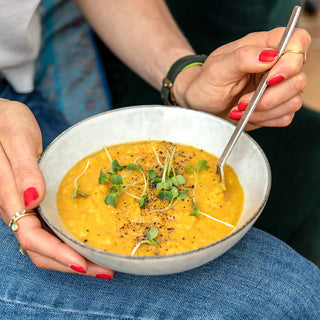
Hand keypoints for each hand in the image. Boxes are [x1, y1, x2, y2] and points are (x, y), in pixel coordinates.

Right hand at [0, 99, 113, 277]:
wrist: (1, 119)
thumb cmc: (6, 124)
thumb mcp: (15, 141)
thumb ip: (23, 171)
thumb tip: (32, 201)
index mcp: (8, 197)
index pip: (32, 237)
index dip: (57, 253)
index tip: (83, 264)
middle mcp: (15, 209)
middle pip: (40, 249)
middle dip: (71, 264)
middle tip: (104, 270)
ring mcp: (24, 207)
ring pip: (45, 243)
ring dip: (71, 256)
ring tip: (100, 263)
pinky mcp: (33, 202)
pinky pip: (48, 228)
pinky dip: (67, 240)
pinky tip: (85, 240)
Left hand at [173, 27, 310, 129]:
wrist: (199, 107)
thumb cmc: (205, 84)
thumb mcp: (217, 69)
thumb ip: (243, 58)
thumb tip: (270, 55)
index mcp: (263, 46)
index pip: (297, 41)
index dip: (291, 61)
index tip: (269, 79)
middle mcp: (274, 66)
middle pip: (298, 78)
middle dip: (270, 96)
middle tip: (242, 101)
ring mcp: (277, 89)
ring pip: (294, 100)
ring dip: (265, 110)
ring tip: (240, 109)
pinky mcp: (275, 108)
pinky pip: (285, 116)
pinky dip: (266, 120)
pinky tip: (247, 116)